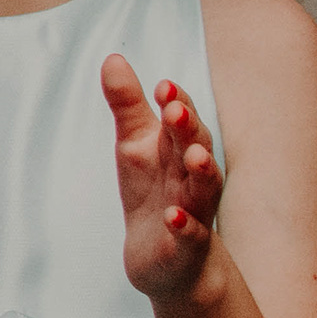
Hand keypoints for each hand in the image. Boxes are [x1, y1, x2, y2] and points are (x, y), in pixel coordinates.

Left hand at [106, 54, 227, 298]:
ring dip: (201, 172)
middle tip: (175, 110)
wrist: (167, 259)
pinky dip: (184, 226)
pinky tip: (174, 215)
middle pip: (196, 150)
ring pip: (203, 191)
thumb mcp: (135, 146)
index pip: (183, 123)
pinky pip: (189, 236)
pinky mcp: (184, 248)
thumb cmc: (154, 192)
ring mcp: (193, 214)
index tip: (163, 85)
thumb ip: (127, 106)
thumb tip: (113, 58)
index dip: (177, 103)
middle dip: (189, 130)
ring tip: (196, 155)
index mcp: (179, 152)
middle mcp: (192, 179)